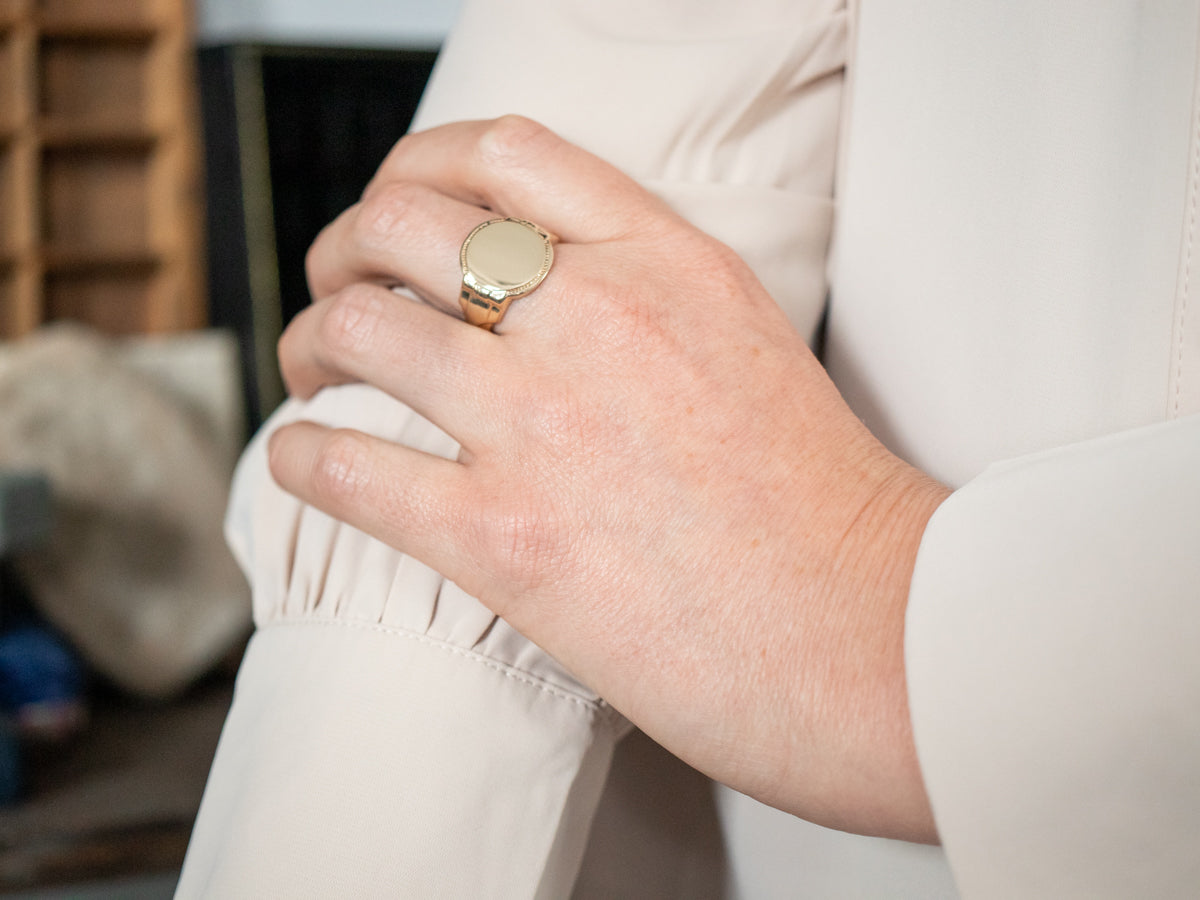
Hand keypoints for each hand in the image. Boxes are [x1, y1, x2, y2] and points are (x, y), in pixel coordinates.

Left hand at [269, 116, 949, 841]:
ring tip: (315, 374)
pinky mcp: (504, 538)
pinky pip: (346, 467)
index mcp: (665, 263)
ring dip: (311, 345)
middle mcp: (596, 320)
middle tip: (341, 294)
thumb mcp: (746, 342)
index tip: (400, 203)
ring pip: (358, 329)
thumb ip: (648, 295)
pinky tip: (303, 460)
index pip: (504, 153)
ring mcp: (543, 424)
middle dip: (346, 251)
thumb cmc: (822, 508)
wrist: (866, 635)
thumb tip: (547, 293)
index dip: (422, 166)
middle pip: (403, 223)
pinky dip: (301, 456)